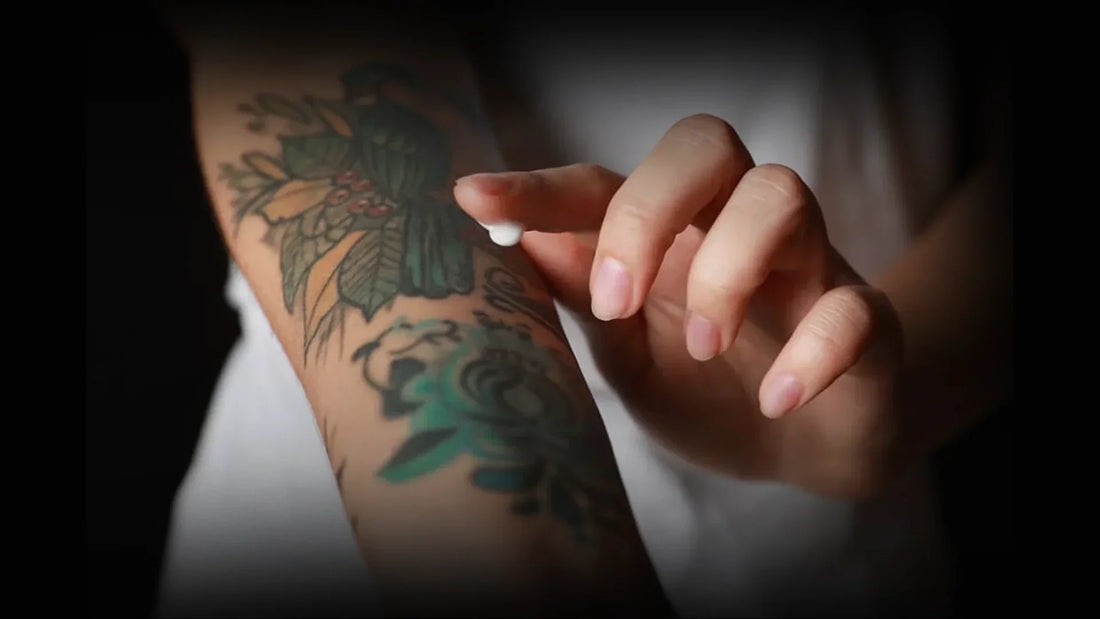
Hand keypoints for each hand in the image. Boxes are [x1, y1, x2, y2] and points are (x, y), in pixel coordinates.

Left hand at [455, 114, 903, 497]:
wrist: (805, 451)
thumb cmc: (708, 391)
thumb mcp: (630, 354)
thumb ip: (589, 299)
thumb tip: (522, 242)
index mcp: (672, 235)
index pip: (605, 184)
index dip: (540, 188)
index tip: (473, 199)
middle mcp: (737, 229)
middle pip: (707, 145)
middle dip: (649, 209)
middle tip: (617, 299)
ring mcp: (808, 267)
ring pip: (783, 194)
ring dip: (728, 269)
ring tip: (701, 348)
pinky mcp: (867, 322)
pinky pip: (856, 306)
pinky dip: (814, 351)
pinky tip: (777, 400)